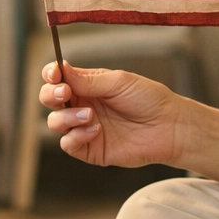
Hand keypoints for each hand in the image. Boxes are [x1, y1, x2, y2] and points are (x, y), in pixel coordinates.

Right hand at [39, 61, 184, 166]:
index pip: (58, 78)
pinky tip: (96, 130)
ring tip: (90, 115)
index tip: (54, 74)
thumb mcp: (118, 82)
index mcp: (87, 85)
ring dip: (66, 117)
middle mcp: (82, 105)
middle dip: (50, 95)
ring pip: (55, 122)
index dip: (50, 74)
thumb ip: (88, 80)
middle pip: (49, 99)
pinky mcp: (90, 149)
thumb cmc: (149, 99)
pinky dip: (76, 136)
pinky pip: (68, 144)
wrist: (168, 127)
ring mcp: (84, 128)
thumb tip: (62, 69)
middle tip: (65, 92)